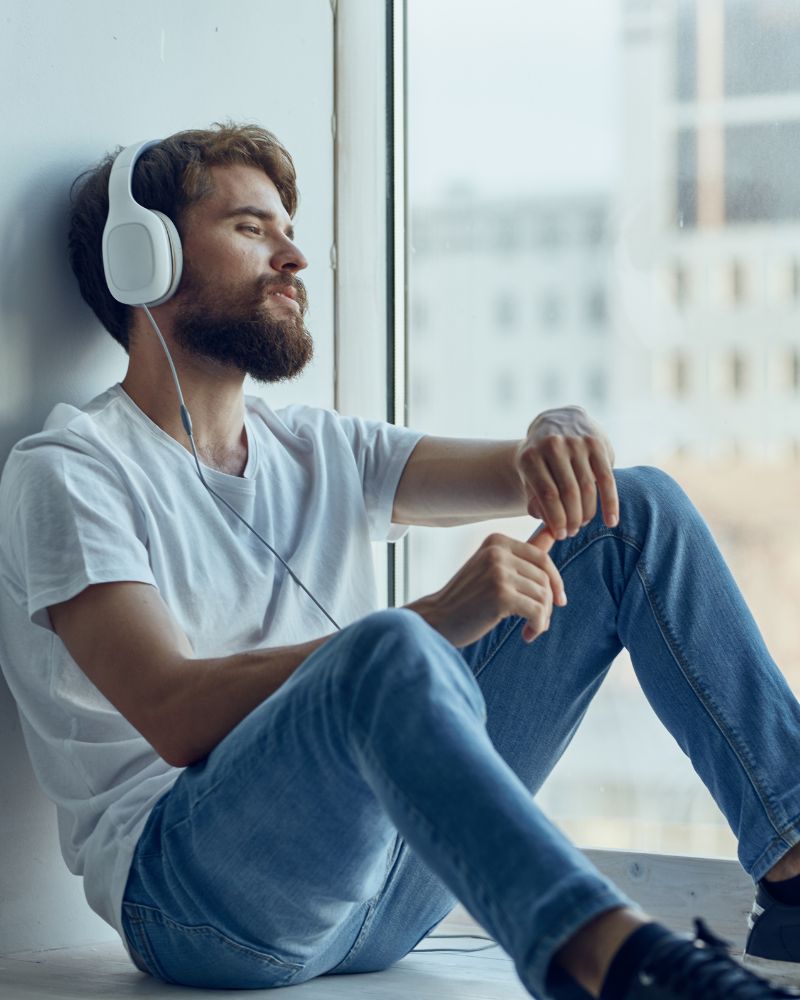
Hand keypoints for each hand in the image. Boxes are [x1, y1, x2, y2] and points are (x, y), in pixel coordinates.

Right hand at [408, 529, 565, 648]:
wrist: (437, 620)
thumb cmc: (468, 598)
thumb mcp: (494, 569)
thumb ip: (524, 553)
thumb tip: (553, 531)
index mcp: (497, 541)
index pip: (542, 558)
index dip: (555, 581)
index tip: (557, 601)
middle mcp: (497, 552)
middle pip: (545, 578)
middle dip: (547, 603)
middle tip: (538, 621)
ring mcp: (498, 572)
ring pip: (543, 596)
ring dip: (542, 618)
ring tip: (530, 628)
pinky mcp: (501, 595)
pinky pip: (537, 612)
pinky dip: (538, 626)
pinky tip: (527, 635)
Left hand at [515, 405, 617, 538]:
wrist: (558, 421)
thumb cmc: (541, 458)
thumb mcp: (529, 474)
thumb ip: (534, 498)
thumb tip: (549, 522)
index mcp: (531, 456)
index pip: (547, 495)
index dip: (556, 519)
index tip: (560, 535)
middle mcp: (552, 446)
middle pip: (568, 493)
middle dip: (572, 518)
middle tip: (573, 532)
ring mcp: (576, 443)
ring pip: (587, 487)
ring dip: (587, 512)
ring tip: (583, 524)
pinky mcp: (596, 443)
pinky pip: (607, 478)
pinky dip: (610, 503)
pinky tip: (611, 521)